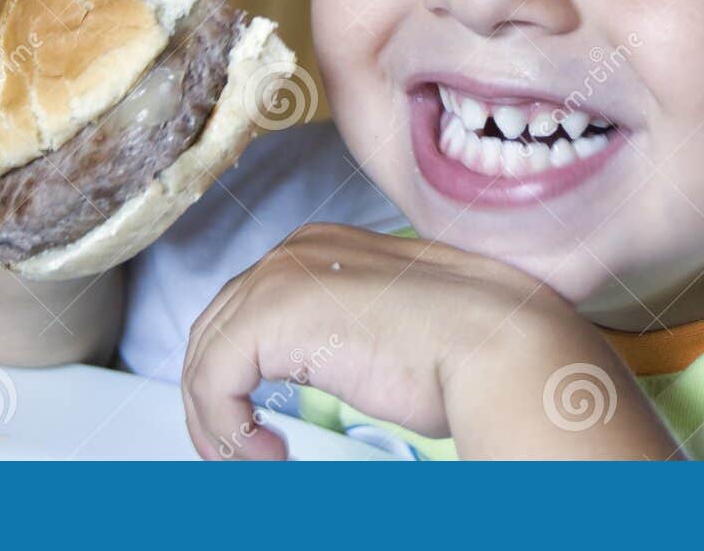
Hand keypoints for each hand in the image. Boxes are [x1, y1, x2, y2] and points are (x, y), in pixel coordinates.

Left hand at [180, 223, 678, 459]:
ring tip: (255, 457)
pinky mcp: (271, 314)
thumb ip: (337, 335)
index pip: (246, 307)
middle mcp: (294, 249)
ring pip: (207, 355)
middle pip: (216, 326)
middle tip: (243, 448)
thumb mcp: (382, 331)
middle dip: (218, 394)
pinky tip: (265, 453)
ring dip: (218, 418)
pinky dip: (223, 424)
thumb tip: (313, 367)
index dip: (239, 369)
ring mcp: (280, 276)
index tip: (255, 423)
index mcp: (321, 245)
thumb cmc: (463, 346)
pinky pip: (212, 378)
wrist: (495, 341)